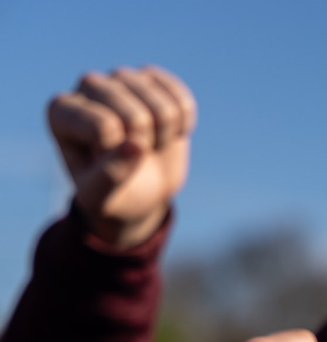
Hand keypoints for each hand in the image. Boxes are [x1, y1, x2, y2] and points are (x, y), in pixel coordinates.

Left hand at [47, 66, 195, 247]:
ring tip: (148, 143)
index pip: (104, 127)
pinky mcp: (153, 78)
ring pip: (164, 108)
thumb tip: (136, 147)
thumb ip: (110, 175)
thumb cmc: (111, 192)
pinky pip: (182, 100)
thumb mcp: (101, 196)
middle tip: (132, 155)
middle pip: (136, 118)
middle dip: (144, 147)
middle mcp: (88, 86)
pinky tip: (167, 130)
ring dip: (165, 137)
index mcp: (61, 112)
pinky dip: (184, 125)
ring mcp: (122, 78)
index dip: (118, 154)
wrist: (139, 188)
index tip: (107, 161)